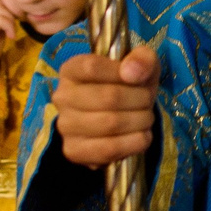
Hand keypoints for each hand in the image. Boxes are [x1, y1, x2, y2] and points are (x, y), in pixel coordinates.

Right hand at [53, 45, 156, 167]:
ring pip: (110, 123)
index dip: (121, 73)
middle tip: (148, 101)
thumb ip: (142, 59)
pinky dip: (134, 143)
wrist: (121, 119)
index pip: (92, 67)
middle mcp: (62, 97)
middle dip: (139, 99)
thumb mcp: (140, 65)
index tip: (138, 79)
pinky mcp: (73, 151)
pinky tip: (142, 136)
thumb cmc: (128, 86)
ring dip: (140, 121)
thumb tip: (131, 72)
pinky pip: (109, 149)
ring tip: (146, 118)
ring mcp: (65, 126)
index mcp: (71, 70)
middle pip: (107, 97)